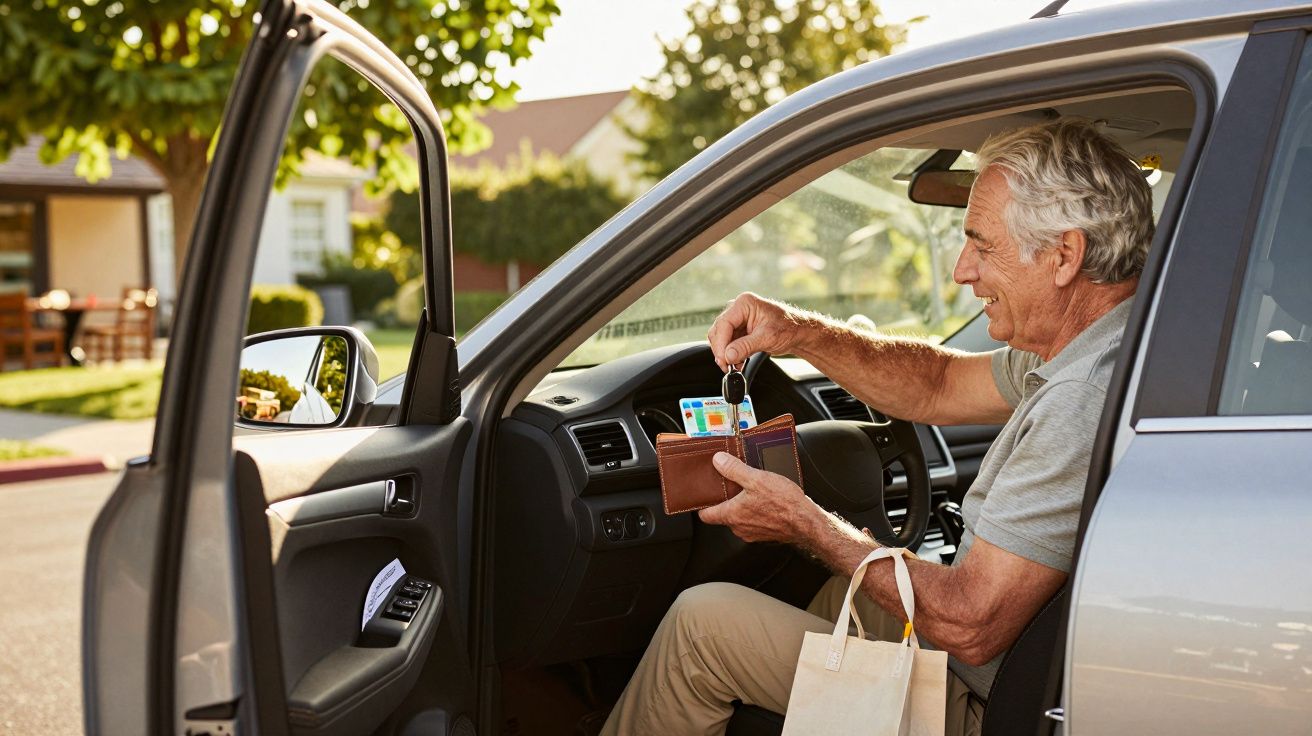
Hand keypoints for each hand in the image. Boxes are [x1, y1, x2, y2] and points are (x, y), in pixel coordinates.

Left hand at [698, 452, 821, 543]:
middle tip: (732, 485)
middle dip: (726, 501)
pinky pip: (754, 522)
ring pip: (739, 518)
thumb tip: (718, 461)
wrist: (806, 522)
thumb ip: (734, 469)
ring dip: (743, 506)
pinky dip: (756, 512)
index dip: (703, 505)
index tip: (705, 495)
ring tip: (752, 490)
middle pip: (723, 515)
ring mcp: (752, 533)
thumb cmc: (783, 503)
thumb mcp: (756, 479)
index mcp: (732, 515)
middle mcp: (739, 528)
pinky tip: (766, 500)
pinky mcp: (765, 534)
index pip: (706, 516)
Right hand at [707, 293, 811, 370]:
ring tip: (734, 366)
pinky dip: (731, 354)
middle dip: (722, 350)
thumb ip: (745, 347)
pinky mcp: (740, 329)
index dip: (721, 343)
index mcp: (744, 303)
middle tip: (727, 366)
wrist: (799, 333)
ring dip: (725, 353)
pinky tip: (737, 362)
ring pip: (721, 338)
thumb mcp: (767, 338)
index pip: (724, 323)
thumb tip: (728, 356)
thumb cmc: (789, 328)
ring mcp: (738, 319)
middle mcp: (739, 309)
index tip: (724, 359)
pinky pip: (728, 342)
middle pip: (719, 331)